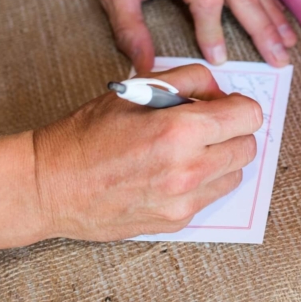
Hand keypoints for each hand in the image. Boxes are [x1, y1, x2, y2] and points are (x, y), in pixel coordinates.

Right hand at [32, 65, 262, 239]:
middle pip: (248, 147)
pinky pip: (211, 196)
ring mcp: (184, 200)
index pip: (249, 116)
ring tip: (189, 149)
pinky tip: (173, 171)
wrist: (50, 186)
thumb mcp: (137, 89)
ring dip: (222, 158)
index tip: (225, 104)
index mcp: (180, 130)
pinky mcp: (176, 221)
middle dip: (233, 131)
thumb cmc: (87, 135)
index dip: (239, 105)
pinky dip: (203, 181)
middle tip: (206, 125)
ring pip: (236, 174)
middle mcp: (188, 169)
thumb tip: (219, 91)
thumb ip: (188, 80)